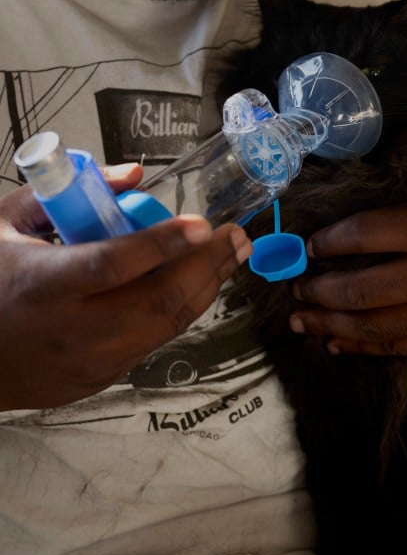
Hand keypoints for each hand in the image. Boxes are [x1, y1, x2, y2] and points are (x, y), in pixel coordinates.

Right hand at [0, 166, 251, 410]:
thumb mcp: (5, 225)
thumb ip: (63, 193)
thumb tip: (134, 175)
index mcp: (41, 285)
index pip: (109, 265)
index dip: (159, 245)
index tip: (201, 224)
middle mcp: (72, 329)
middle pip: (156, 302)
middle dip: (206, 266)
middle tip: (236, 237)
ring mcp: (90, 361)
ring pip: (165, 327)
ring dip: (204, 289)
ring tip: (228, 257)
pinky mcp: (101, 379)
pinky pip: (151, 342)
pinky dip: (177, 311)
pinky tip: (194, 285)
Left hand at [289, 163, 406, 356]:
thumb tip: (372, 164)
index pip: (363, 234)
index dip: (327, 241)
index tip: (309, 242)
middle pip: (356, 289)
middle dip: (316, 289)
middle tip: (294, 285)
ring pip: (369, 325)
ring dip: (327, 324)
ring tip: (300, 318)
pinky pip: (395, 347)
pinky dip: (360, 347)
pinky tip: (336, 343)